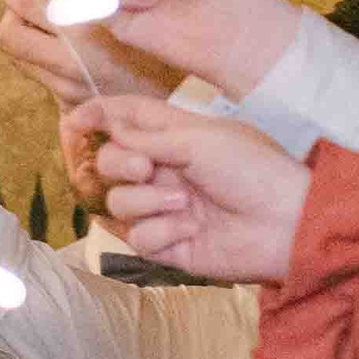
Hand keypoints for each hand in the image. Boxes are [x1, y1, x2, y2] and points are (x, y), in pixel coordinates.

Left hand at [0, 0, 179, 106]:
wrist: (174, 100)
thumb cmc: (157, 46)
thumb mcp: (126, 13)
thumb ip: (85, 1)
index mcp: (85, 38)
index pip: (28, 14)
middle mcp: (68, 67)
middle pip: (10, 38)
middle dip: (11, 18)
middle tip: (21, 5)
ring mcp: (64, 91)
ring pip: (20, 59)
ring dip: (24, 39)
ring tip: (39, 23)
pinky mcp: (66, 108)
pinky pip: (38, 77)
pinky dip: (38, 59)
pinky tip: (56, 46)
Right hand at [72, 95, 310, 283]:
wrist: (283, 223)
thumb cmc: (254, 171)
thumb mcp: (200, 140)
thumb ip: (148, 137)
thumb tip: (109, 129)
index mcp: (176, 137)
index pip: (128, 118)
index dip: (99, 115)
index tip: (75, 121)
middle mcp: (164, 171)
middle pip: (110, 163)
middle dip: (120, 165)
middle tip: (147, 170)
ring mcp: (161, 208)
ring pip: (117, 203)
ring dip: (147, 202)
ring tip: (186, 205)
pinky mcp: (163, 243)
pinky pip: (136, 238)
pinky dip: (162, 232)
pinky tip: (191, 231)